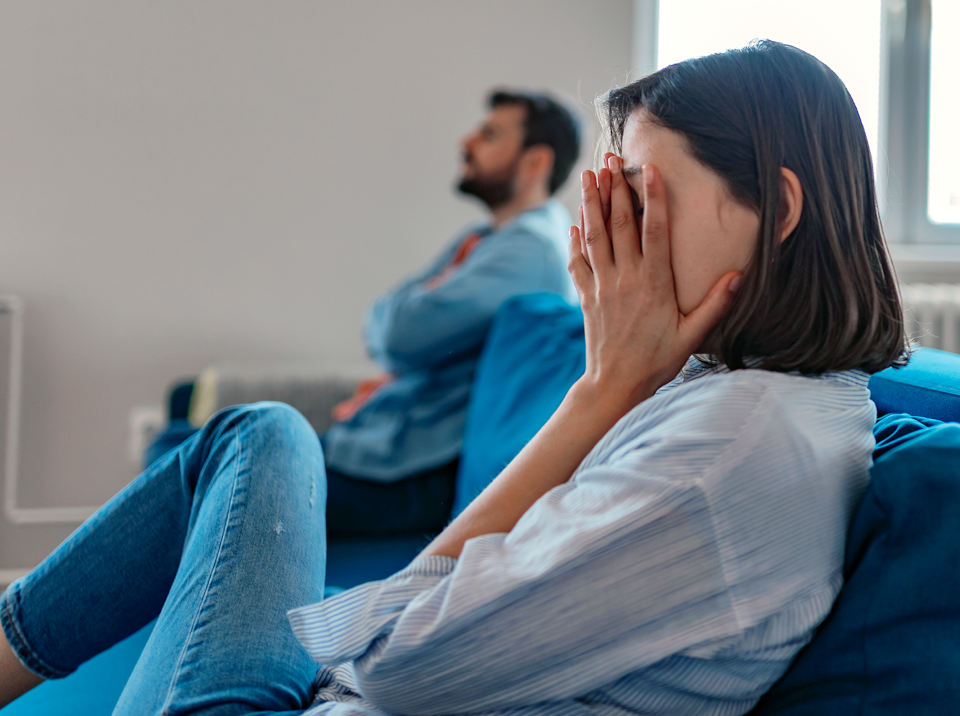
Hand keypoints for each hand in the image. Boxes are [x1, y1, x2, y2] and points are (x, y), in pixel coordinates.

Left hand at [569, 157, 740, 414]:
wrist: (615, 385)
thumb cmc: (657, 361)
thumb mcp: (692, 336)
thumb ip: (715, 304)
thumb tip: (739, 274)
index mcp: (654, 283)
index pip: (655, 231)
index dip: (653, 197)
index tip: (649, 169)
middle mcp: (626, 279)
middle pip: (619, 224)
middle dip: (614, 188)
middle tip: (610, 159)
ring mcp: (602, 286)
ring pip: (595, 236)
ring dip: (591, 204)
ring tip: (588, 175)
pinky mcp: (586, 297)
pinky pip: (578, 261)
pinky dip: (575, 239)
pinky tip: (575, 222)